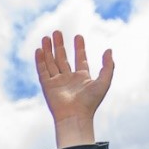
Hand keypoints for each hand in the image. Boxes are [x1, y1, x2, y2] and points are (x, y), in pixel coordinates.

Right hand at [34, 27, 114, 145]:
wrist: (75, 116)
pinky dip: (40, 60)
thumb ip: (108, 66)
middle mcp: (69, 79)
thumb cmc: (91, 102)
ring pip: (51, 62)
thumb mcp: (104, 82)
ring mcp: (57, 82)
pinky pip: (43, 71)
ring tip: (46, 37)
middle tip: (57, 32)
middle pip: (62, 58)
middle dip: (60, 45)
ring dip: (48, 50)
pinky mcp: (47, 86)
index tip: (78, 36)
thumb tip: (109, 50)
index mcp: (82, 78)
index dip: (79, 48)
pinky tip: (39, 50)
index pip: (80, 59)